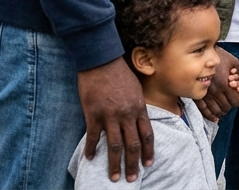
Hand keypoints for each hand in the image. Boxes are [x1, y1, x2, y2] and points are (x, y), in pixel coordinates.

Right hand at [78, 58, 152, 181]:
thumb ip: (137, 107)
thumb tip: (138, 121)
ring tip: (113, 177)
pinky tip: (90, 158)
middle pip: (132, 145)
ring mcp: (109, 116)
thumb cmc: (119, 72)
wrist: (101, 60)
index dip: (148, 151)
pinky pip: (93, 137)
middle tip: (132, 178)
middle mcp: (126, 115)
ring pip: (114, 146)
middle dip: (133, 164)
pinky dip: (91, 149)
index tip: (148, 164)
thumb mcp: (136, 89)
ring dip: (114, 164)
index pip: (147, 135)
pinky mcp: (93, 114)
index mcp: (139, 108)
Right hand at [195, 48, 238, 122]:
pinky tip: (215, 119)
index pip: (236, 101)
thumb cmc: (218, 56)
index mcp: (224, 84)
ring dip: (222, 111)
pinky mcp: (196, 96)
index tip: (238, 96)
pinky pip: (203, 111)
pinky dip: (210, 116)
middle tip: (230, 100)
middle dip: (230, 105)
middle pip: (227, 107)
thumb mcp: (234, 62)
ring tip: (224, 107)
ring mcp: (204, 95)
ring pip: (216, 111)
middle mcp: (214, 92)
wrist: (199, 53)